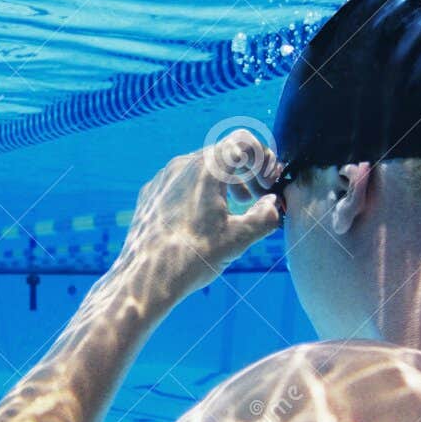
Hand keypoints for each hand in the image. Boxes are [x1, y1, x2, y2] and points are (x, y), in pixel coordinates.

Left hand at [117, 131, 282, 302]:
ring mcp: (163, 178)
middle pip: (224, 154)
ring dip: (226, 182)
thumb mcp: (240, 238)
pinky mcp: (151, 193)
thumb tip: (273, 203)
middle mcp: (182, 165)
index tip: (268, 183)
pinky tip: (204, 218)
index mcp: (207, 169)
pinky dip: (200, 191)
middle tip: (259, 197)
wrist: (147, 279)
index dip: (263, 158)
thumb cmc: (193, 258)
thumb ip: (265, 215)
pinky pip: (182, 181)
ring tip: (236, 207)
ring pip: (202, 167)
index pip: (244, 142)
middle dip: (247, 172)